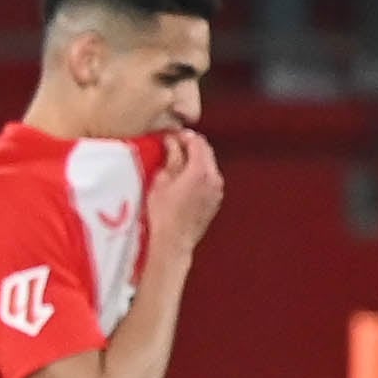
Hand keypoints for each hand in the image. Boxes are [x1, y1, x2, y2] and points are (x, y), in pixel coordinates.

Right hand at [145, 129, 222, 266]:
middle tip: (173, 145)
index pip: (197, 142)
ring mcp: (216, 191)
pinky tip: (184, 180)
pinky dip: (199, 174)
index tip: (171, 135)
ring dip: (195, 160)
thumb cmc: (162, 215)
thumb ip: (170, 158)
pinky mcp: (214, 202)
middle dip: (191, 146)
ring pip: (209, 166)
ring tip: (176, 162)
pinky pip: (209, 180)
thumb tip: (172, 143)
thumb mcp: (160, 181)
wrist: (173, 243)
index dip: (183, 135)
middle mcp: (214, 178)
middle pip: (206, 152)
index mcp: (201, 170)